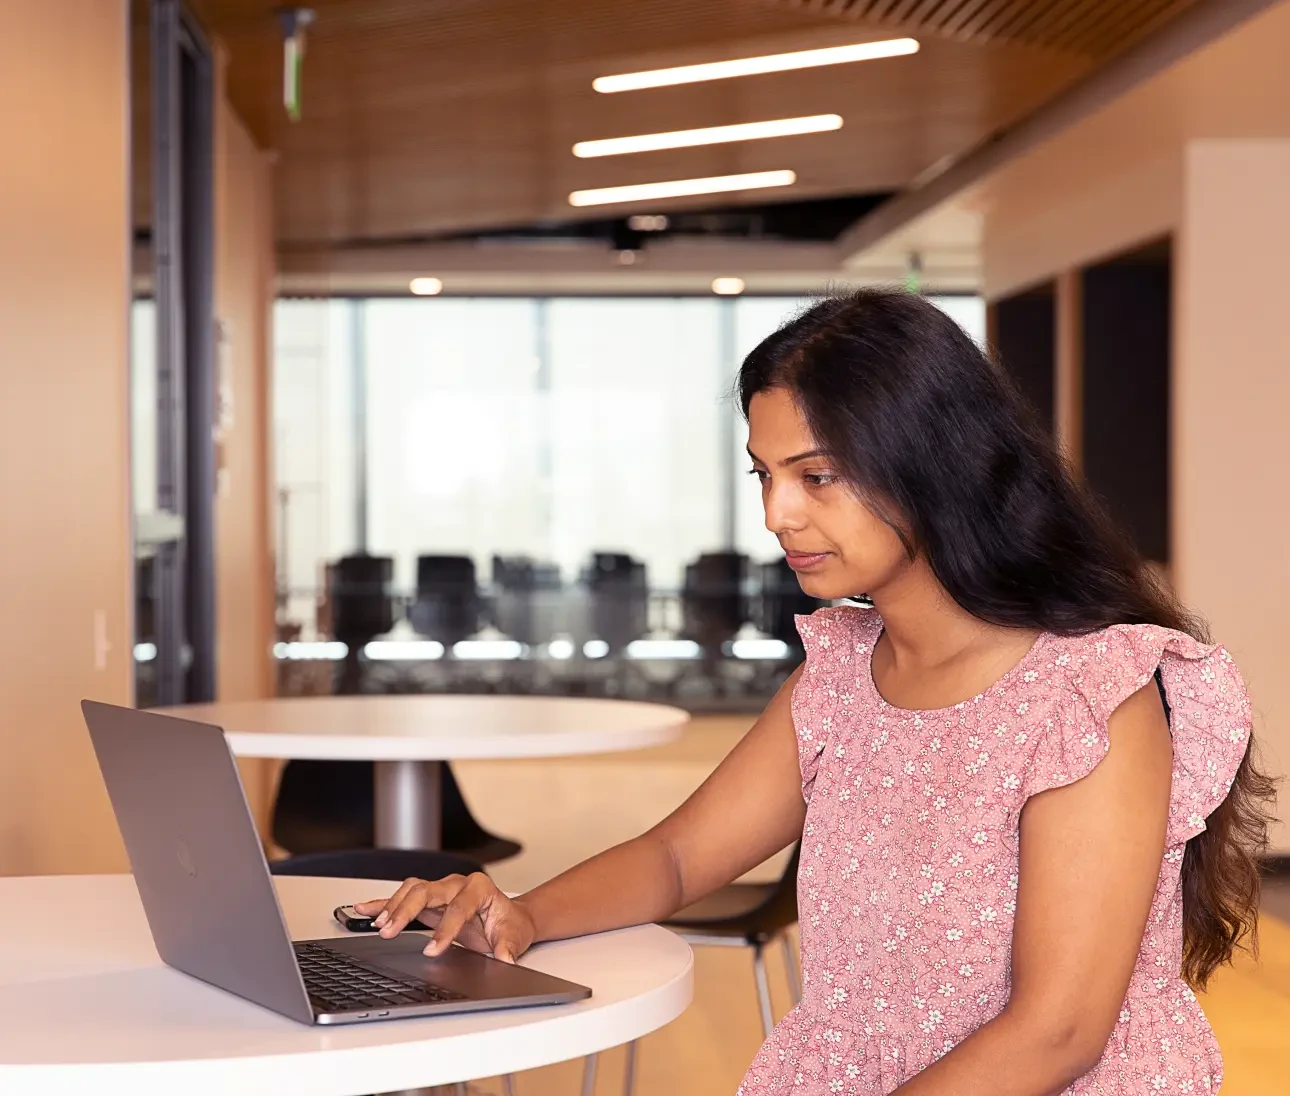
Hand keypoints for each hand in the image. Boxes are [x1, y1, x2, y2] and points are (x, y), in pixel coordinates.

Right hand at [353, 874, 535, 962]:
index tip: (432, 950)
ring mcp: (442, 890)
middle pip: (426, 891)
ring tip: (378, 925)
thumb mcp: (515, 937)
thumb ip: (508, 948)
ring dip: (393, 906)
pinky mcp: (430, 900)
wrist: (511, 917)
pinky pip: (404, 897)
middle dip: (406, 911)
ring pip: (412, 890)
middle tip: (389, 931)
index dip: (444, 929)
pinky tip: (365, 910)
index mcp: (479, 888)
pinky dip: (384, 903)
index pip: (458, 907)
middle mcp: (457, 884)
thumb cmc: (511, 924)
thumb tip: (505, 959)